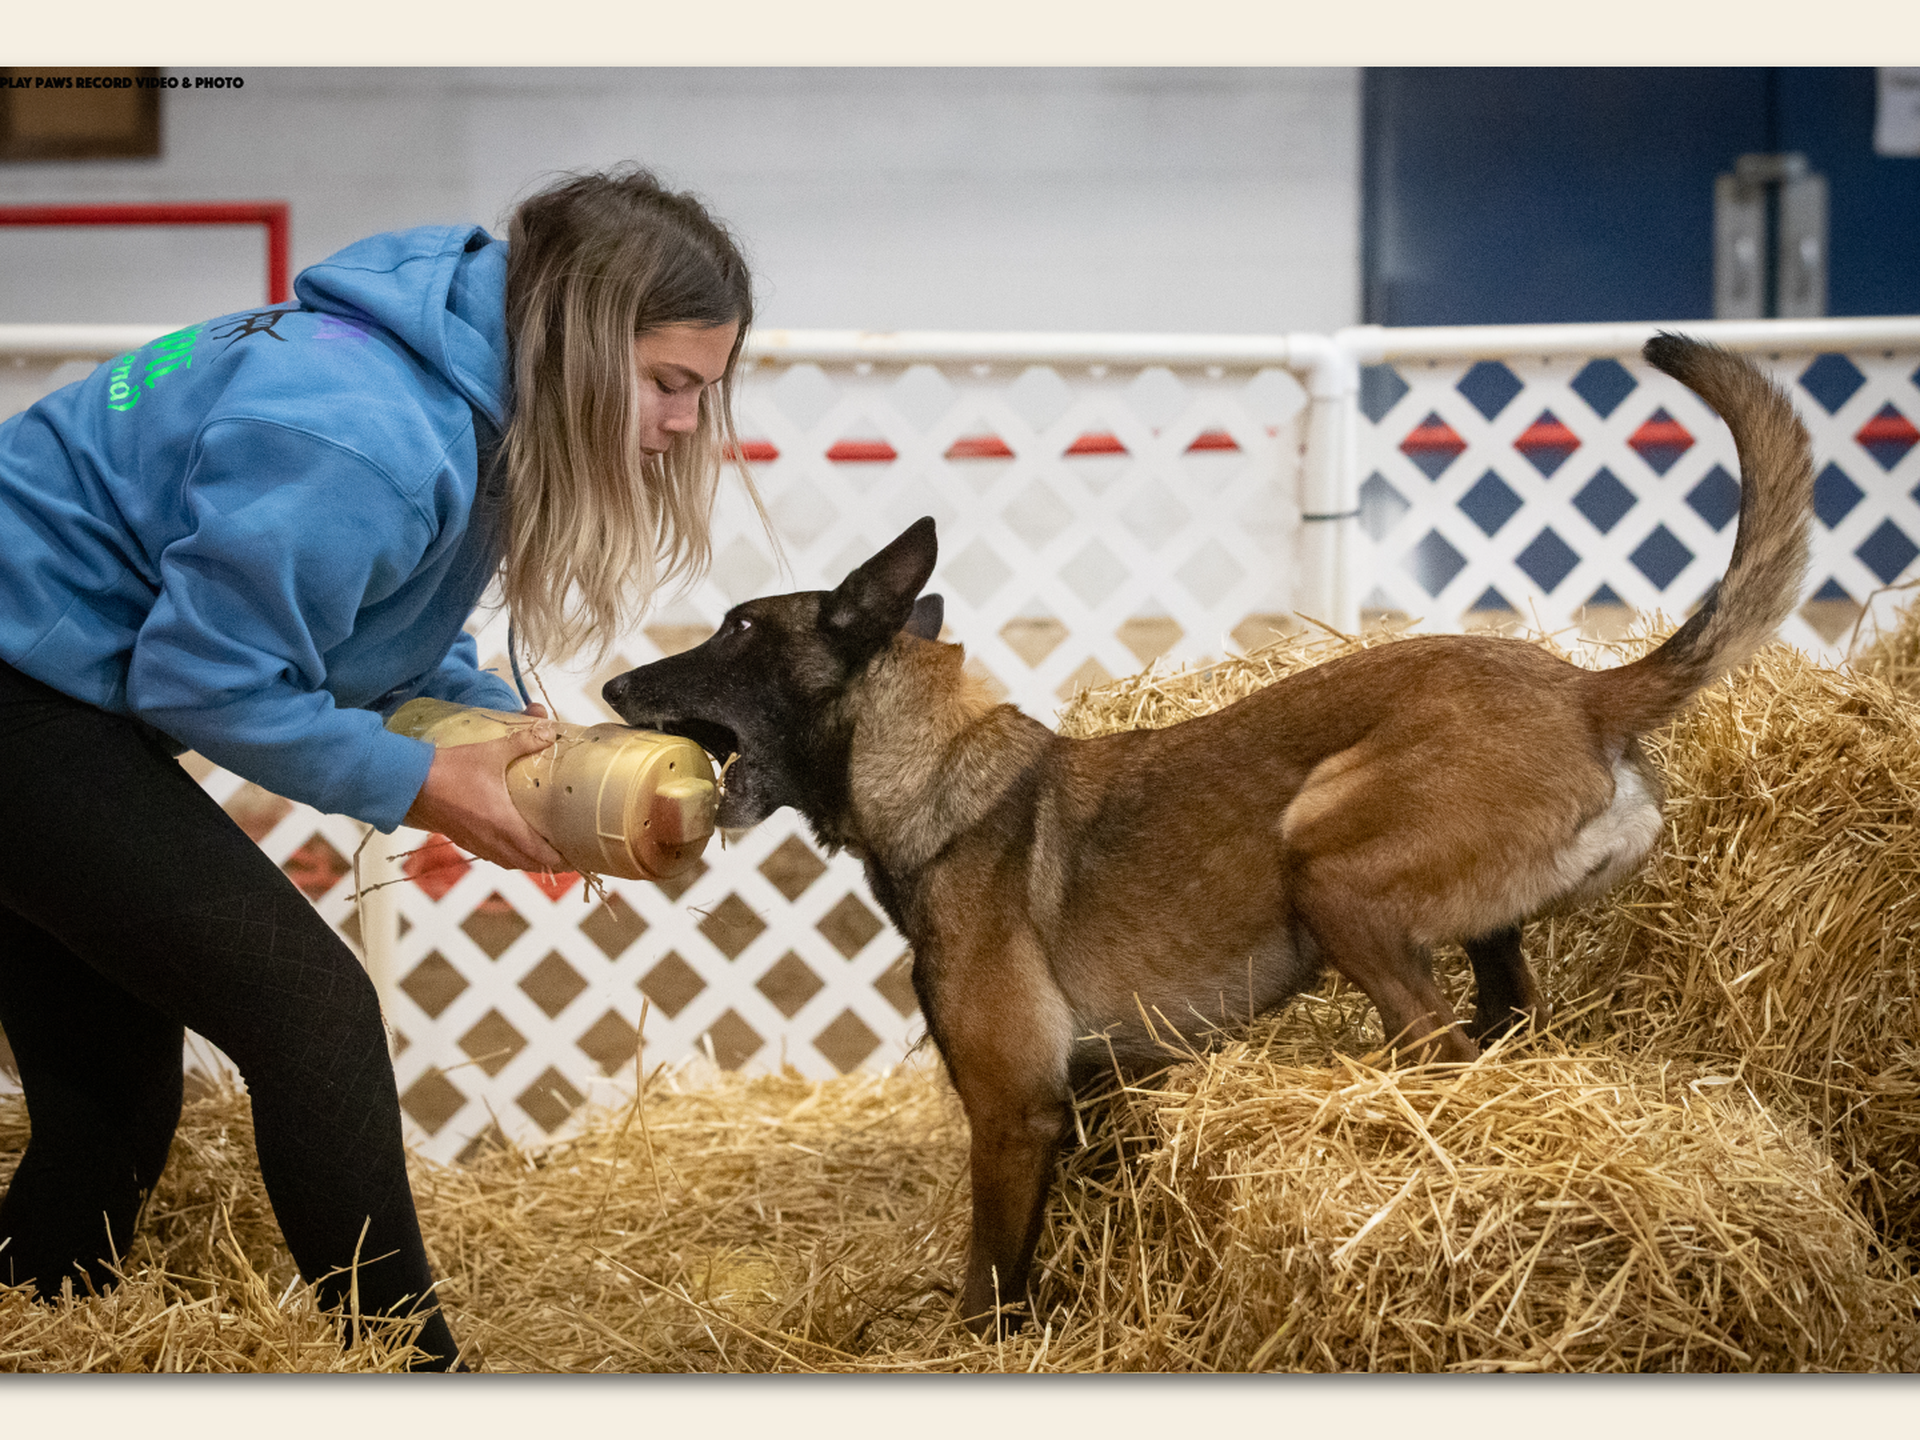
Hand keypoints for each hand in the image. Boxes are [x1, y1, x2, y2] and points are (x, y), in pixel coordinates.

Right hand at [403, 717, 569, 872]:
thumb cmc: (450, 770)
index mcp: (505, 825)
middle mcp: (493, 841)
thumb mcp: (491, 752)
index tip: (578, 856)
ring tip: (545, 852)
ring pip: (511, 863)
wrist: (410, 784)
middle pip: (529, 864)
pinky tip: (513, 843)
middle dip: (551, 862)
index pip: (541, 854)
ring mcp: (477, 844)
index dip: (562, 859)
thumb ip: (524, 741)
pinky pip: (495, 857)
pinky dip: (510, 856)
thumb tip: (550, 730)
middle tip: (567, 853)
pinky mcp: (465, 841)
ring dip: (530, 861)